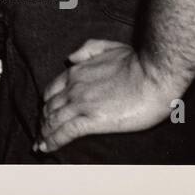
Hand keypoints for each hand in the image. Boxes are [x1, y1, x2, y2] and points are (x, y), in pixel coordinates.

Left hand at [37, 39, 181, 153]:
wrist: (154, 76)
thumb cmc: (138, 62)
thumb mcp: (108, 47)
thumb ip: (87, 50)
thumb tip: (69, 59)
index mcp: (77, 72)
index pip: (52, 90)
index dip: (47, 102)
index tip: (46, 112)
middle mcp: (74, 88)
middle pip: (49, 107)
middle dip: (43, 120)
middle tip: (41, 131)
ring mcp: (81, 104)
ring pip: (53, 121)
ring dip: (44, 133)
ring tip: (39, 144)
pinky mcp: (92, 120)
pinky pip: (65, 132)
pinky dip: (52, 141)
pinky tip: (47, 148)